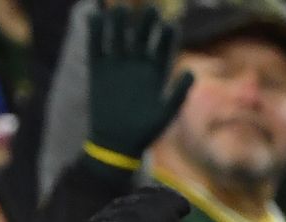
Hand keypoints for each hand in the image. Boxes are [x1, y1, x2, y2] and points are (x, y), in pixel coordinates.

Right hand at [84, 5, 191, 172]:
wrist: (116, 145)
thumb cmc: (144, 132)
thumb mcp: (166, 114)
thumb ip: (179, 93)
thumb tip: (191, 71)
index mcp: (156, 72)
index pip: (163, 46)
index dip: (166, 34)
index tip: (168, 26)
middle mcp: (137, 65)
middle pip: (142, 36)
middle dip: (145, 23)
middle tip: (149, 10)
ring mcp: (118, 67)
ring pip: (119, 37)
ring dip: (119, 22)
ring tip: (119, 8)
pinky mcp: (98, 72)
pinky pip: (96, 48)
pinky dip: (95, 33)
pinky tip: (95, 16)